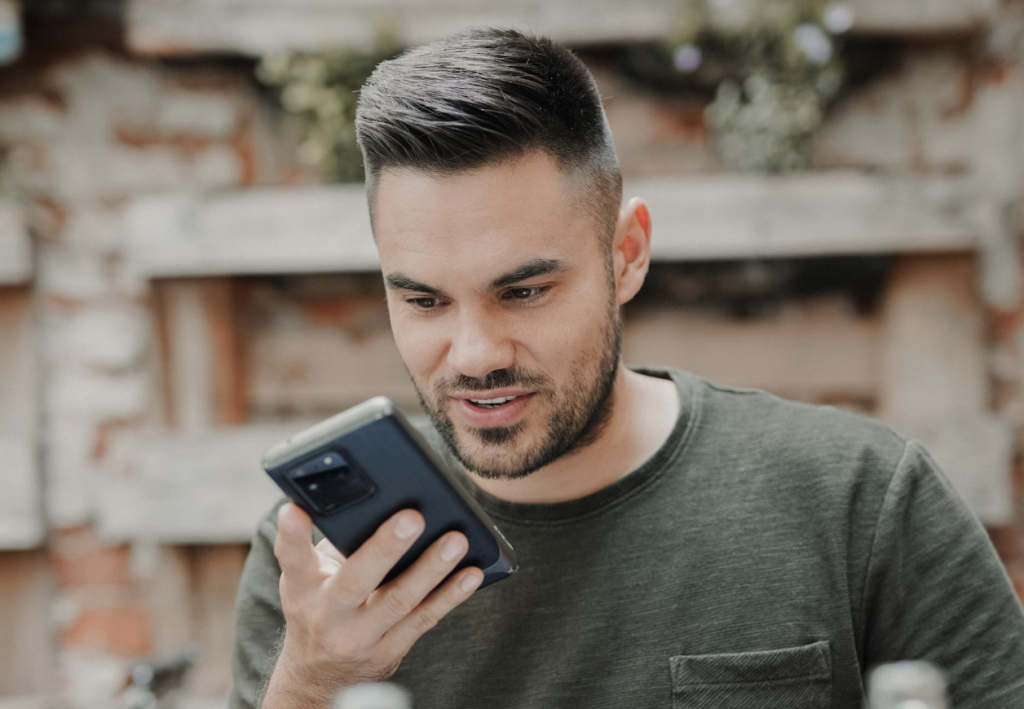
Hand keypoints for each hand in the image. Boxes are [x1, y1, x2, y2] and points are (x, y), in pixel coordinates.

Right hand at [262, 503, 483, 708]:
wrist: (317, 675)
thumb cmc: (320, 606)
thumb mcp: (309, 579)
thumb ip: (334, 544)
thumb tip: (376, 503)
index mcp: (303, 588)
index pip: (292, 557)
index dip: (292, 535)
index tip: (294, 510)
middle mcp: (327, 615)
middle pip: (356, 580)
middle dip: (386, 548)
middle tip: (412, 517)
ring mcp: (359, 637)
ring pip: (398, 601)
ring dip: (431, 570)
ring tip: (455, 541)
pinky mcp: (388, 651)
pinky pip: (423, 620)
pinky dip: (450, 595)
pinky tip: (470, 574)